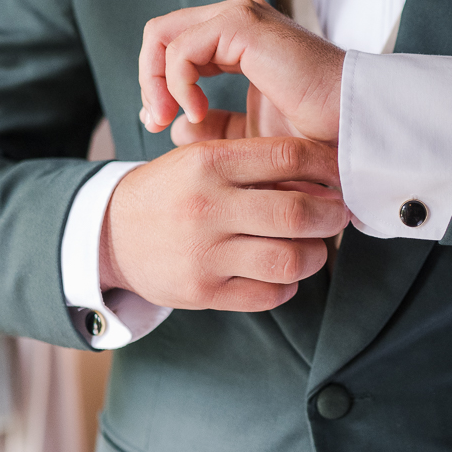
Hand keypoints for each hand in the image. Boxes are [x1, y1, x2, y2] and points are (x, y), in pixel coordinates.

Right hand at [101, 136, 347, 311]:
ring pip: (289, 260)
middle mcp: (206, 207)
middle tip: (338, 216)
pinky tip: (283, 274)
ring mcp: (203, 254)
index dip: (327, 166)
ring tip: (313, 247)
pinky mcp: (202, 293)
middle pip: (296, 213)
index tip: (340, 176)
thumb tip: (327, 178)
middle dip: (332, 216)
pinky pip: (268, 295)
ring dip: (315, 255)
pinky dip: (287, 286)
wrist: (111, 234)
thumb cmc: (173, 191)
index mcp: (208, 162)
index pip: (288, 156)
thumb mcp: (202, 159)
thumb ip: (257, 164)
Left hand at [139, 0, 343, 144]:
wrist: (354, 125)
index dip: (156, 84)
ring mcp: (240, 16)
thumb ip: (212, 127)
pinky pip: (182, 48)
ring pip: (162, 35)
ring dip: (155, 82)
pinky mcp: (243, 25)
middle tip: (155, 122)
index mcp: (238, 38)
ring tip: (170, 120)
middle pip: (160, 35)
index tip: (160, 125)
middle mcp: (237, 19)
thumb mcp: (250, 134)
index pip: (173, 46)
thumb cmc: (316, 133)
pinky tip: (198, 113)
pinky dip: (178, 83)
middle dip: (148, 81)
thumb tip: (172, 126)